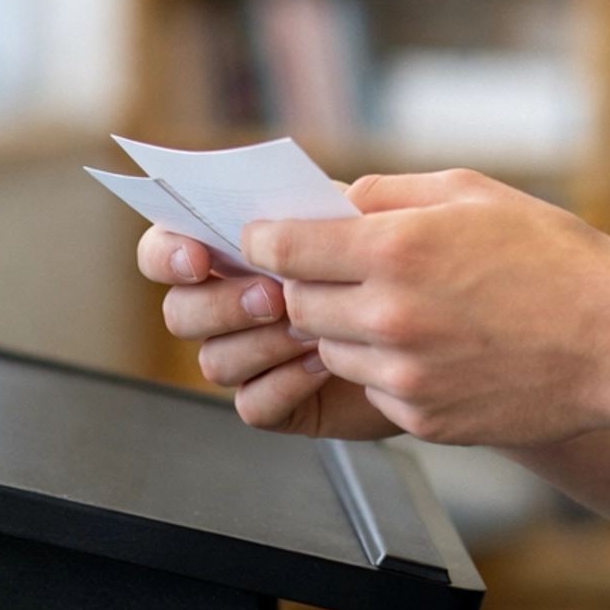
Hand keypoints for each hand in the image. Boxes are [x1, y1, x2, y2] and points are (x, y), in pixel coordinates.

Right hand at [135, 227, 399, 439]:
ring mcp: (251, 355)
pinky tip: (321, 362)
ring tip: (311, 327)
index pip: (164, 249)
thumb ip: (321, 205)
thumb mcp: (368, 213)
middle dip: (221, 304)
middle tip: (272, 295)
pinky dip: (282, 383)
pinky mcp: (278, 400)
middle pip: (180, 312)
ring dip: (257, 343)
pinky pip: (251, 404)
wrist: (444, 321)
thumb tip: (286, 206)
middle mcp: (230, 303)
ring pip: (213, 360)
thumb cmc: (404, 258)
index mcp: (235, 249)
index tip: (198, 257)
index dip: (166, 254)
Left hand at [239, 168, 609, 445]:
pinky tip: (434, 345)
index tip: (267, 237)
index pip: (285, 248)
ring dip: (345, 329)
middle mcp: (391, 317)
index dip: (267, 239)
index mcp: (396, 250)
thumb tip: (331, 201)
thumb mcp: (469, 192)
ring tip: (401, 307)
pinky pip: (373, 389)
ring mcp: (406, 377)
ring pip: (330, 351)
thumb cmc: (552, 255)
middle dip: (308, 284)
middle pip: (297, 305)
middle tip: (339, 270)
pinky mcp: (423, 420)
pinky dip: (386, 368)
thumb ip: (388, 192)